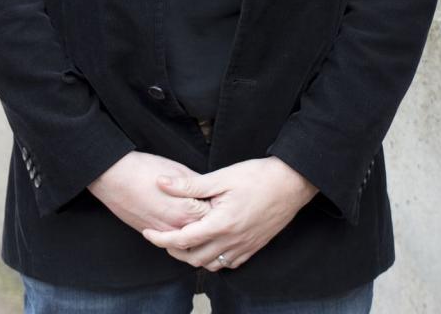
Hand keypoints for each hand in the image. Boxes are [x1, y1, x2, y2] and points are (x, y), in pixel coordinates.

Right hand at [88, 152, 211, 234]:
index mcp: (189, 210)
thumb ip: (197, 185)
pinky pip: (173, 243)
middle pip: (205, 232)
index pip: (216, 215)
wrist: (114, 177)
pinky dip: (181, 236)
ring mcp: (164, 233)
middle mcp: (179, 227)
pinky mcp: (152, 234)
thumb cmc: (145, 169)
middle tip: (214, 207)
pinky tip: (183, 222)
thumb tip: (210, 190)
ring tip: (199, 216)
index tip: (223, 198)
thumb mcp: (179, 170)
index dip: (221, 206)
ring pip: (190, 242)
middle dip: (211, 221)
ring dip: (197, 232)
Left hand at [139, 157, 317, 270]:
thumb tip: (162, 183)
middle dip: (173, 251)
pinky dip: (213, 259)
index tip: (147, 233)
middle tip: (163, 237)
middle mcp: (232, 241)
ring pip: (211, 265)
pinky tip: (209, 245)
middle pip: (193, 258)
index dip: (160, 239)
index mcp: (221, 223)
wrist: (292, 183)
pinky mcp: (254, 248)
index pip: (182, 240)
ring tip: (183, 242)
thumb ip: (190, 185)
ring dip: (193, 257)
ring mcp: (244, 247)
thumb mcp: (222, 177)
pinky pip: (228, 263)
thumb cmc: (258, 176)